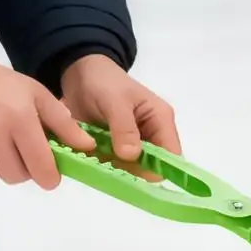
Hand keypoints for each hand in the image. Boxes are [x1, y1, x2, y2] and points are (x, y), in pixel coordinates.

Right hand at [0, 49, 91, 189]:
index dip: (51, 176)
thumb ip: (63, 123)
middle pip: (20, 177)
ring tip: (3, 141)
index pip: (41, 168)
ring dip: (6, 165)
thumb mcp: (35, 93)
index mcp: (19, 120)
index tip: (52, 171)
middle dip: (28, 168)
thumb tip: (87, 147)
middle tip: (26, 150)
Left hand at [60, 54, 180, 167]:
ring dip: (116, 171)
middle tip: (109, 170)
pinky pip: (115, 166)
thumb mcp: (114, 101)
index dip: (159, 168)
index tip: (135, 176)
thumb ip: (124, 128)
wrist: (79, 74)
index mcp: (160, 120)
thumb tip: (132, 156)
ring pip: (132, 170)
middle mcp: (151, 135)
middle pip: (152, 166)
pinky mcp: (116, 148)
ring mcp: (133, 143)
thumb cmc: (103, 81)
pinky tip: (90, 162)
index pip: (171, 154)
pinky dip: (104, 168)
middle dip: (133, 172)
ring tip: (96, 163)